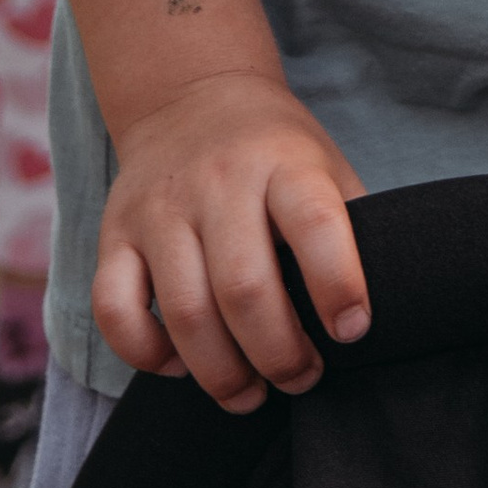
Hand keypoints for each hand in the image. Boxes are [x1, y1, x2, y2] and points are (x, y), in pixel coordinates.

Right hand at [95, 70, 367, 409]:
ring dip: (222, 374)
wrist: (190, 95)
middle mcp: (219, 181)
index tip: (353, 331)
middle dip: (279, 355)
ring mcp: (160, 208)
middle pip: (245, 288)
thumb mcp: (325, 166)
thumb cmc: (276, 153)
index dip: (339, 285)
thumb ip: (348, 229)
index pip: (316, 223)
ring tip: (251, 393)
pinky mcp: (114, 234)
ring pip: (185, 312)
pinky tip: (181, 365)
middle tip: (301, 378)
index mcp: (284, 162)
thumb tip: (372, 316)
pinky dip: (147, 355)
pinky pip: (115, 311)